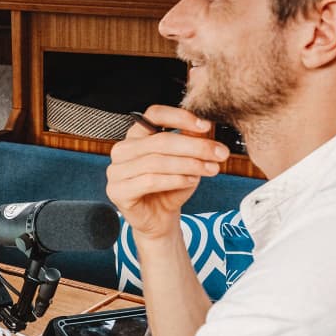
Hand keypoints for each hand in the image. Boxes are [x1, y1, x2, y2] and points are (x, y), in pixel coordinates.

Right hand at [106, 105, 228, 239]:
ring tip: (210, 169)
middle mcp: (122, 150)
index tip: (205, 126)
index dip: (180, 117)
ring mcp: (116, 171)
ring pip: (156, 161)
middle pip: (159, 141)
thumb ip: (190, 143)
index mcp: (136, 136)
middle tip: (219, 153)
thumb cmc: (170, 189)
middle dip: (195, 146)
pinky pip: (149, 181)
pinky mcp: (117, 191)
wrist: (159, 220)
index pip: (154, 115)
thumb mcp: (186, 162)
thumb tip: (204, 127)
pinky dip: (174, 180)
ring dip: (188, 165)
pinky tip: (191, 181)